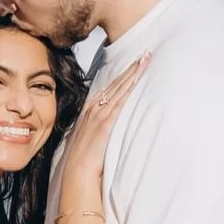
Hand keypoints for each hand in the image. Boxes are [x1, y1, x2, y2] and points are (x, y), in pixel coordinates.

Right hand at [59, 53, 148, 184]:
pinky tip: (138, 78)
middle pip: (117, 82)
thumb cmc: (85, 158)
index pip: (110, 87)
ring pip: (120, 87)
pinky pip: (120, 101)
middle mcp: (94, 108)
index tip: (135, 63)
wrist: (78, 170)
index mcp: (90, 110)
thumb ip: (99, 127)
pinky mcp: (105, 122)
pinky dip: (129, 88)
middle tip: (146, 53)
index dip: (124, 74)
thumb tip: (107, 126)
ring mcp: (99, 114)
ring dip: (133, 72)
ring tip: (145, 59)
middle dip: (132, 67)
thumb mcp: (91, 137)